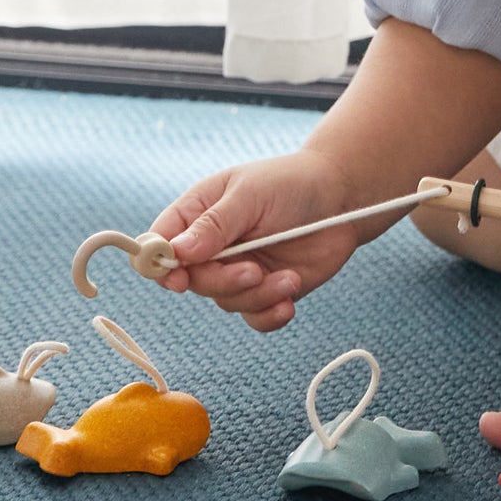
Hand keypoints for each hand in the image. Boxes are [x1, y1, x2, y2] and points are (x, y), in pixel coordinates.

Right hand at [150, 154, 358, 331]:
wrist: (341, 198)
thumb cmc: (292, 183)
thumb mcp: (250, 194)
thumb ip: (214, 224)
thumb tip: (175, 252)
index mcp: (198, 213)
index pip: (159, 244)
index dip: (160, 265)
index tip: (179, 278)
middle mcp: (213, 246)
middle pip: (192, 281)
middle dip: (223, 281)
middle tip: (254, 271)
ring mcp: (238, 269)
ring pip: (226, 302)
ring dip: (257, 295)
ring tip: (290, 278)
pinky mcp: (265, 289)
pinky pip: (253, 317)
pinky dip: (269, 315)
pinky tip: (289, 301)